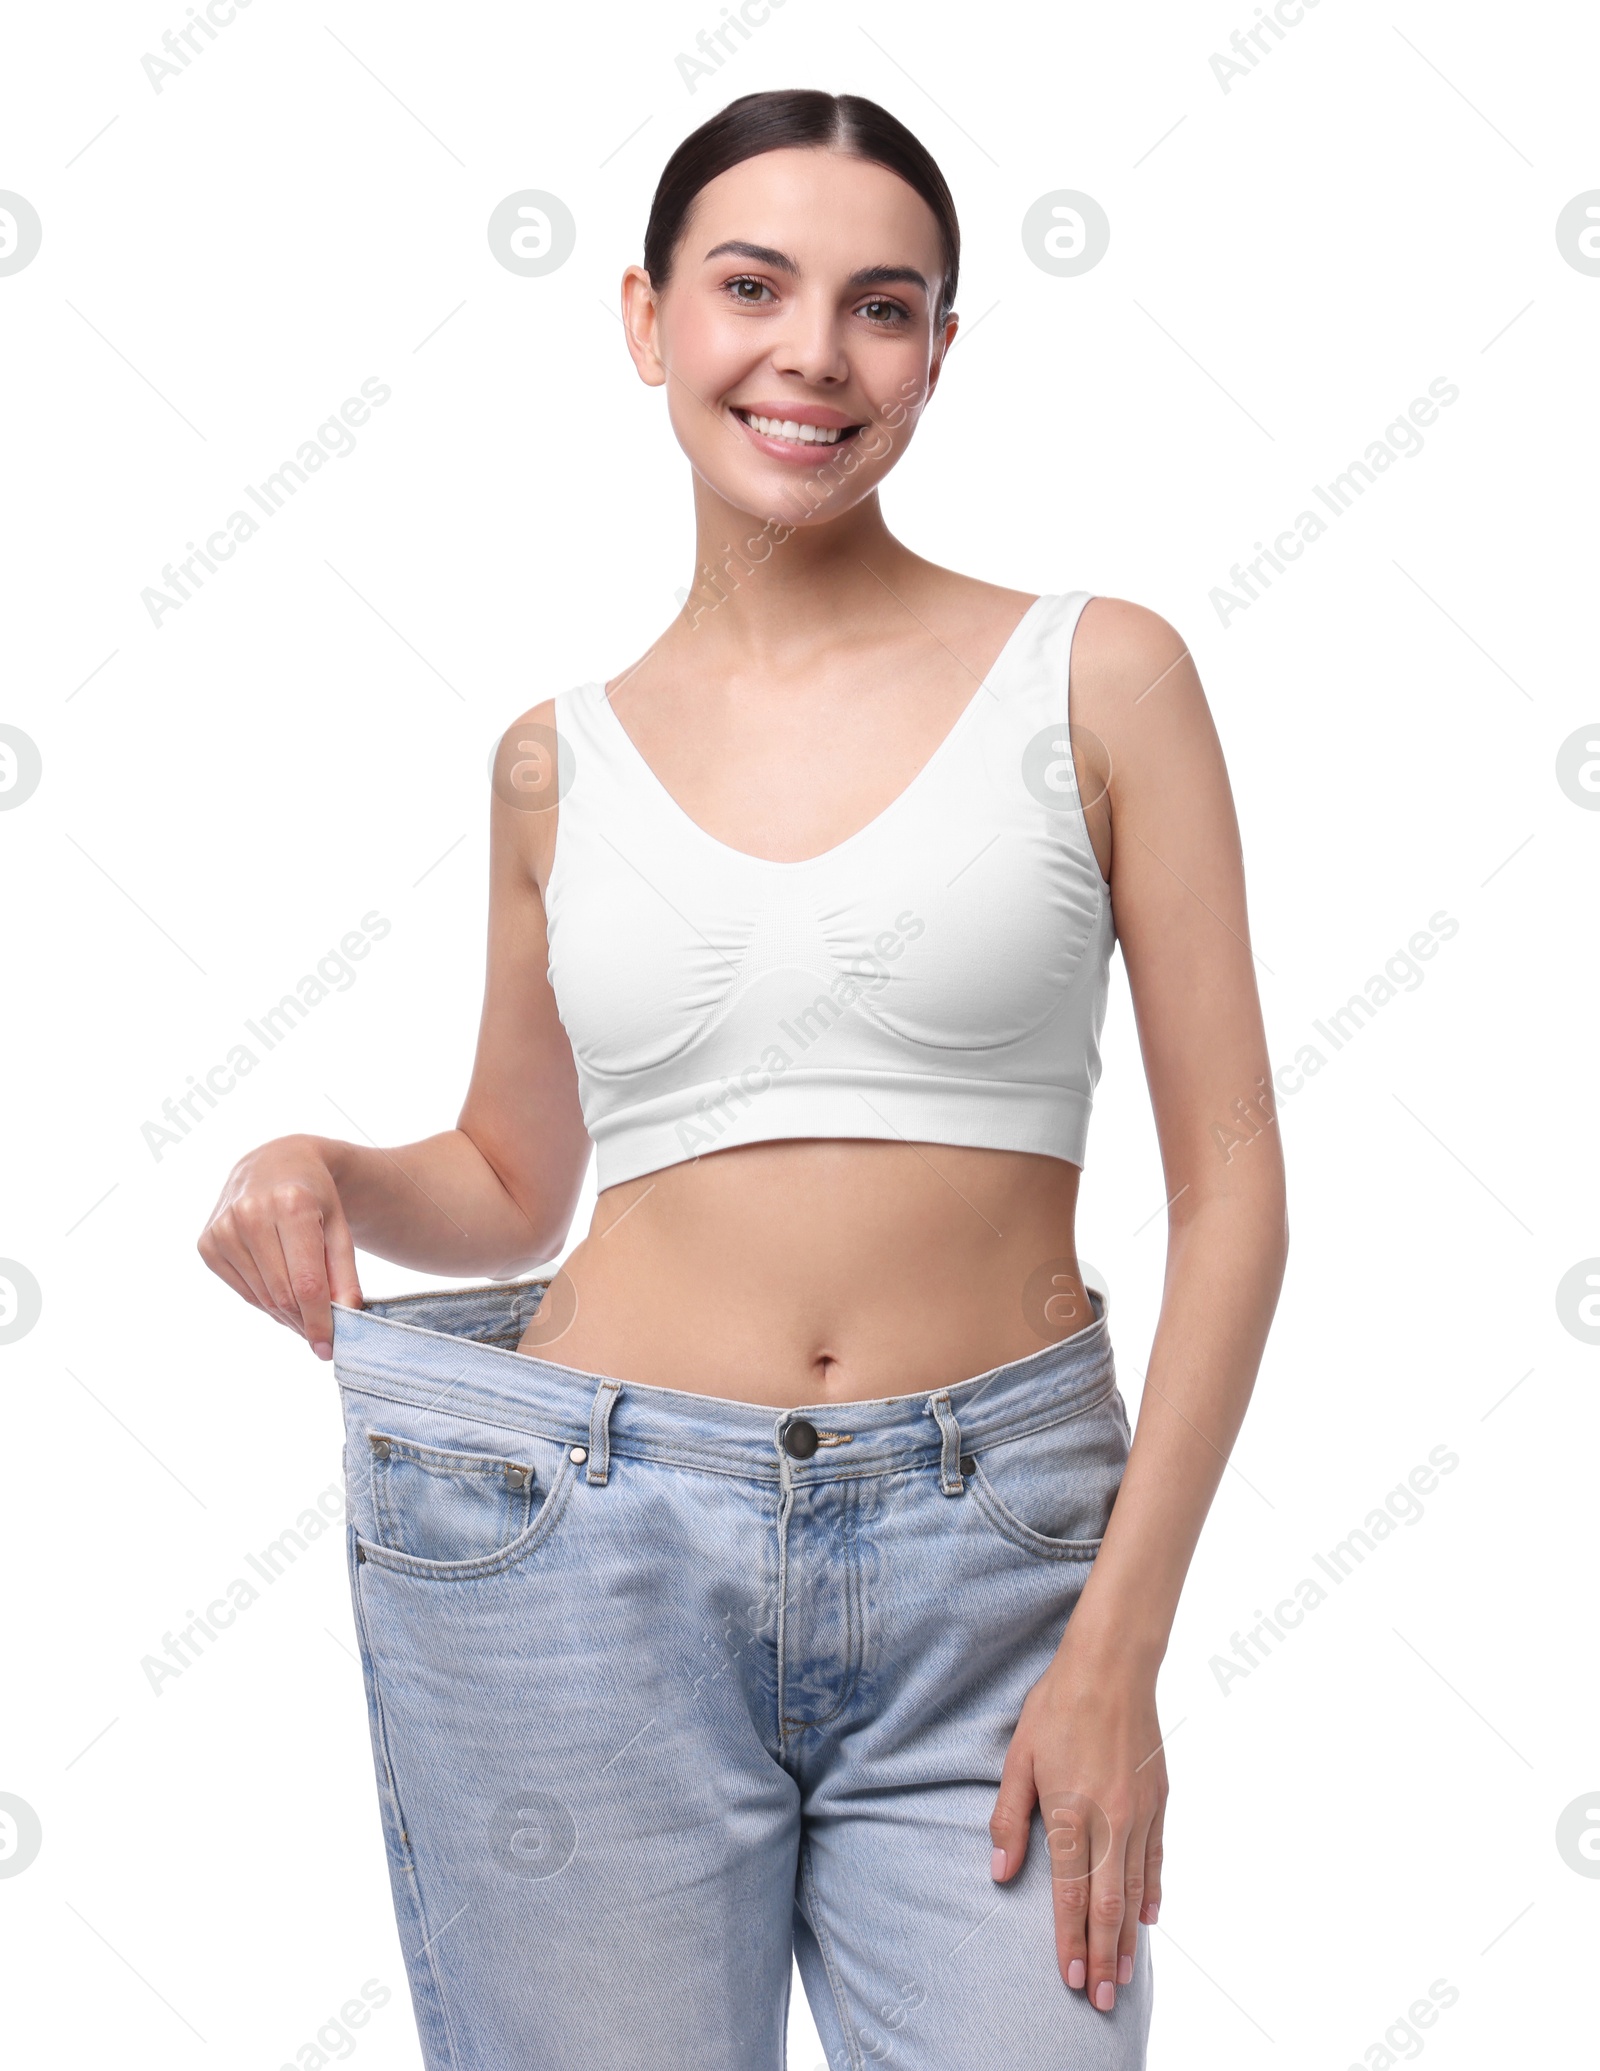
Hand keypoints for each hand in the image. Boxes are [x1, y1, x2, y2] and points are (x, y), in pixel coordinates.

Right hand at [197, 1135, 362, 1358]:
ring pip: (260, 1297)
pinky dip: (264, 1302)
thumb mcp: (340, 1227)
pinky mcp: (207, 1242)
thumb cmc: (315, 1197)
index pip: (306, 1283)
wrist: (274, 1163)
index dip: (318, 1321)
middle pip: (281, 1293)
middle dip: (304, 1322)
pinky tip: (279, 1294)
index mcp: (291, 1206)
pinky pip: (241, 1290)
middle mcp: (250, 1214)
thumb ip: (344, 1273)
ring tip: (304, 1313)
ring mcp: (223, 1228)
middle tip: (320, 1337)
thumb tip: (346, 1317)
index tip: (328, 1347)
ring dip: (285, 1316)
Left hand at [988, 1641, 1165, 2012]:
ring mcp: (1139, 1812)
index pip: (1069, 1895)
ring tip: (1124, 1974)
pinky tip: (1148, 1917)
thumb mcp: (1019, 1757)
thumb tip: (1000, 1872)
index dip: (1069, 1942)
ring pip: (1136, 1889)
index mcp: (1070, 1813)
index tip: (1071, 1980)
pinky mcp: (1159, 1799)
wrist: (1112, 1666)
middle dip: (1103, 1957)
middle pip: (1107, 1905)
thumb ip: (1009, 1818)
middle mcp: (1110, 1821)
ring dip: (1128, 1936)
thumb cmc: (1057, 1707)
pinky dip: (1152, 1891)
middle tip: (1103, 2000)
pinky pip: (1156, 1857)